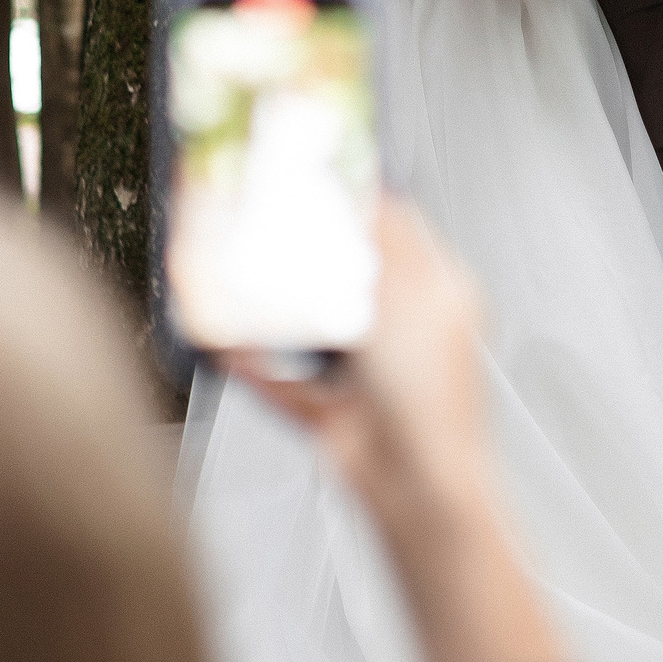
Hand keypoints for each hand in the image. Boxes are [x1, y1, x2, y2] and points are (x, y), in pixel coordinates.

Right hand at [224, 200, 490, 524]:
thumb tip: (369, 189)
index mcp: (435, 295)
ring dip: (272, 306)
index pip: (397, 228)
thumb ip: (388, 239)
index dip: (360, 200)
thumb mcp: (414, 293)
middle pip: (343, 272)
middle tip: (268, 220)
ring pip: (306, 325)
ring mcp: (362, 371)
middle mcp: (399, 330)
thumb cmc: (435, 397)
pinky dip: (250, 361)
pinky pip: (277, 377)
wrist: (414, 485)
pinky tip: (226, 341)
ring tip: (240, 271)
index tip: (318, 176)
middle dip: (305, 250)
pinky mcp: (327, 409)